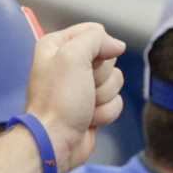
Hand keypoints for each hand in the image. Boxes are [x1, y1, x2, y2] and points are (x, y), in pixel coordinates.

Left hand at [22, 23, 125, 169]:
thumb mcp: (72, 57)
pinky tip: (89, 118)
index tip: (91, 61)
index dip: (100, 47)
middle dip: (102, 76)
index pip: (94, 32)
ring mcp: (82, 87)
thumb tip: (117, 45)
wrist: (55, 140)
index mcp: (57, 46)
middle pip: (109, 58)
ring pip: (115, 81)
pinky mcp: (93, 106)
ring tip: (84, 106)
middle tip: (84, 87)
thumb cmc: (59, 100)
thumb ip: (95, 39)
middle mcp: (69, 64)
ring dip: (104, 96)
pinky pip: (115, 101)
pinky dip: (105, 112)